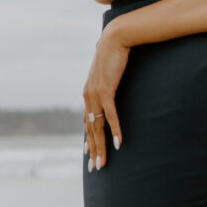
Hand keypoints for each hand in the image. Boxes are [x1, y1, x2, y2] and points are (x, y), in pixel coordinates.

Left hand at [82, 21, 129, 170]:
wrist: (115, 38)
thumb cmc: (115, 53)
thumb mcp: (110, 72)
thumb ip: (109, 83)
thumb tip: (112, 84)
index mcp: (89, 93)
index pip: (87, 121)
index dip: (88, 139)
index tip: (88, 154)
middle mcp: (88, 96)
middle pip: (90, 129)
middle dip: (93, 150)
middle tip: (96, 168)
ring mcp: (95, 94)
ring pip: (97, 126)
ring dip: (101, 147)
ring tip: (104, 163)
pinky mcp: (105, 89)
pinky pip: (110, 114)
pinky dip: (114, 129)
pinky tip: (118, 143)